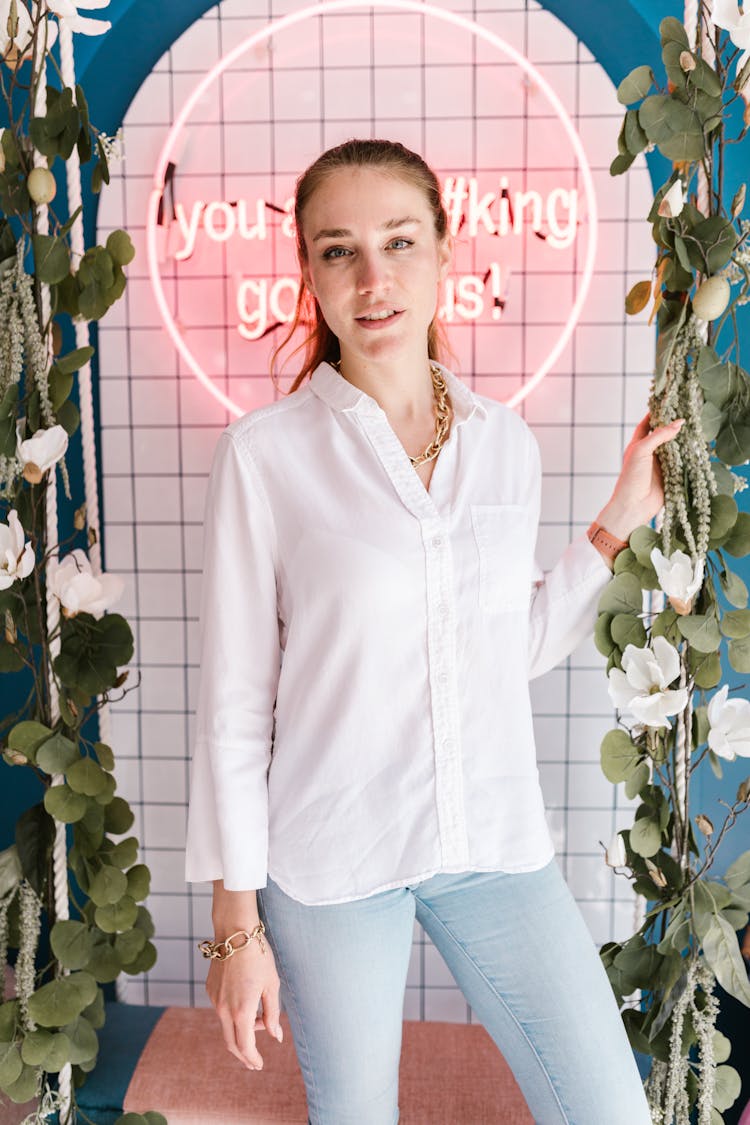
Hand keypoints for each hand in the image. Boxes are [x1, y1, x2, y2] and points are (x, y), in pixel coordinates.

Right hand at [206, 937, 282, 1069]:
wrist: (234, 933)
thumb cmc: (258, 956)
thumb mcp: (271, 985)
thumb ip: (272, 1014)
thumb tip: (275, 1037)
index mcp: (241, 1011)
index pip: (245, 1046)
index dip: (252, 1059)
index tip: (259, 1065)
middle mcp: (224, 1009)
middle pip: (231, 1043)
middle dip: (243, 1055)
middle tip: (254, 1061)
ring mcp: (215, 1000)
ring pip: (226, 1026)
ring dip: (241, 1031)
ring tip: (259, 1021)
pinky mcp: (210, 990)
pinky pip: (222, 1011)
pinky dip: (233, 1016)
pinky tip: (246, 1003)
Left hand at [597, 413, 684, 541]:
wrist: (633, 507)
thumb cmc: (630, 478)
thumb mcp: (641, 451)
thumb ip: (659, 436)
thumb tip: (678, 423)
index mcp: (638, 445)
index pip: (647, 424)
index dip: (656, 413)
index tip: (668, 402)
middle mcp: (649, 453)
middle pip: (664, 435)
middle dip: (674, 426)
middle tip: (689, 413)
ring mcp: (660, 465)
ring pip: (675, 448)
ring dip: (684, 441)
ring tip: (696, 427)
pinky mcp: (671, 477)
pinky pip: (682, 463)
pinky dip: (689, 457)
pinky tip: (698, 448)